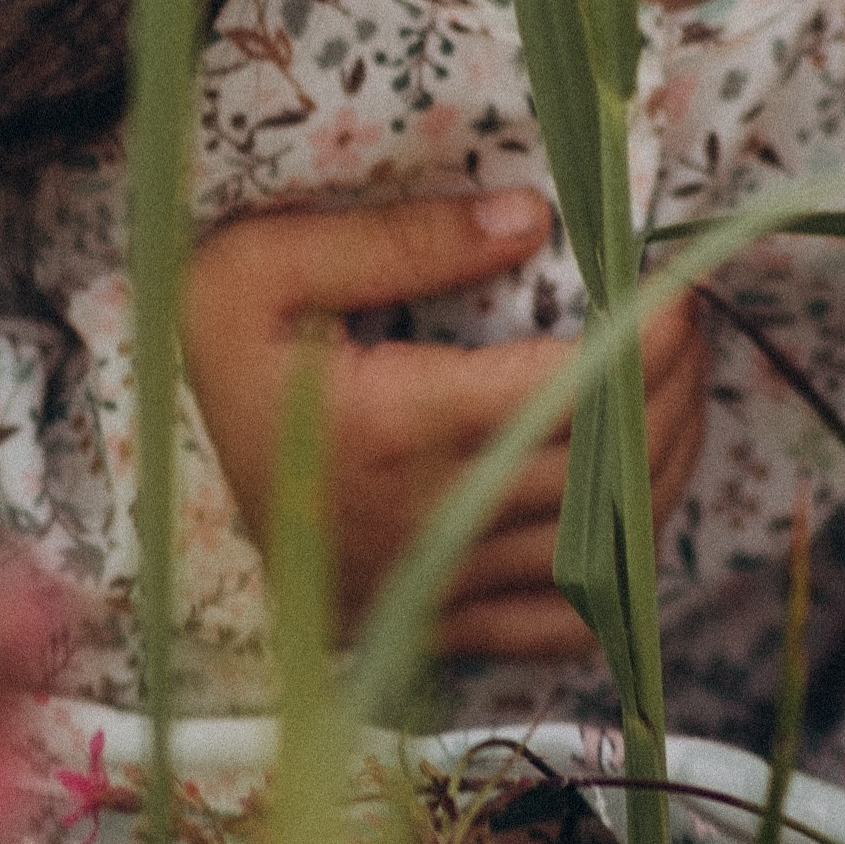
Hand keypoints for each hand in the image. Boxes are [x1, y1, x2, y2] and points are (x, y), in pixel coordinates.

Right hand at [182, 191, 709, 659]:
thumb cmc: (214, 357)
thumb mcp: (262, 270)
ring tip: (681, 388)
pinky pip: (561, 625)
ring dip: (665, 467)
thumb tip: (530, 218)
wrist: (149, 482)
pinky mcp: (432, 625)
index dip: (644, 343)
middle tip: (695, 322)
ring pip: (600, 547)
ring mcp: (432, 586)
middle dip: (672, 391)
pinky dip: (623, 573)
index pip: (562, 393)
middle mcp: (423, 522)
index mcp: (389, 429)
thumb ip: (395, 240)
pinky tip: (637, 501)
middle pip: (600, 471)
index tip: (683, 289)